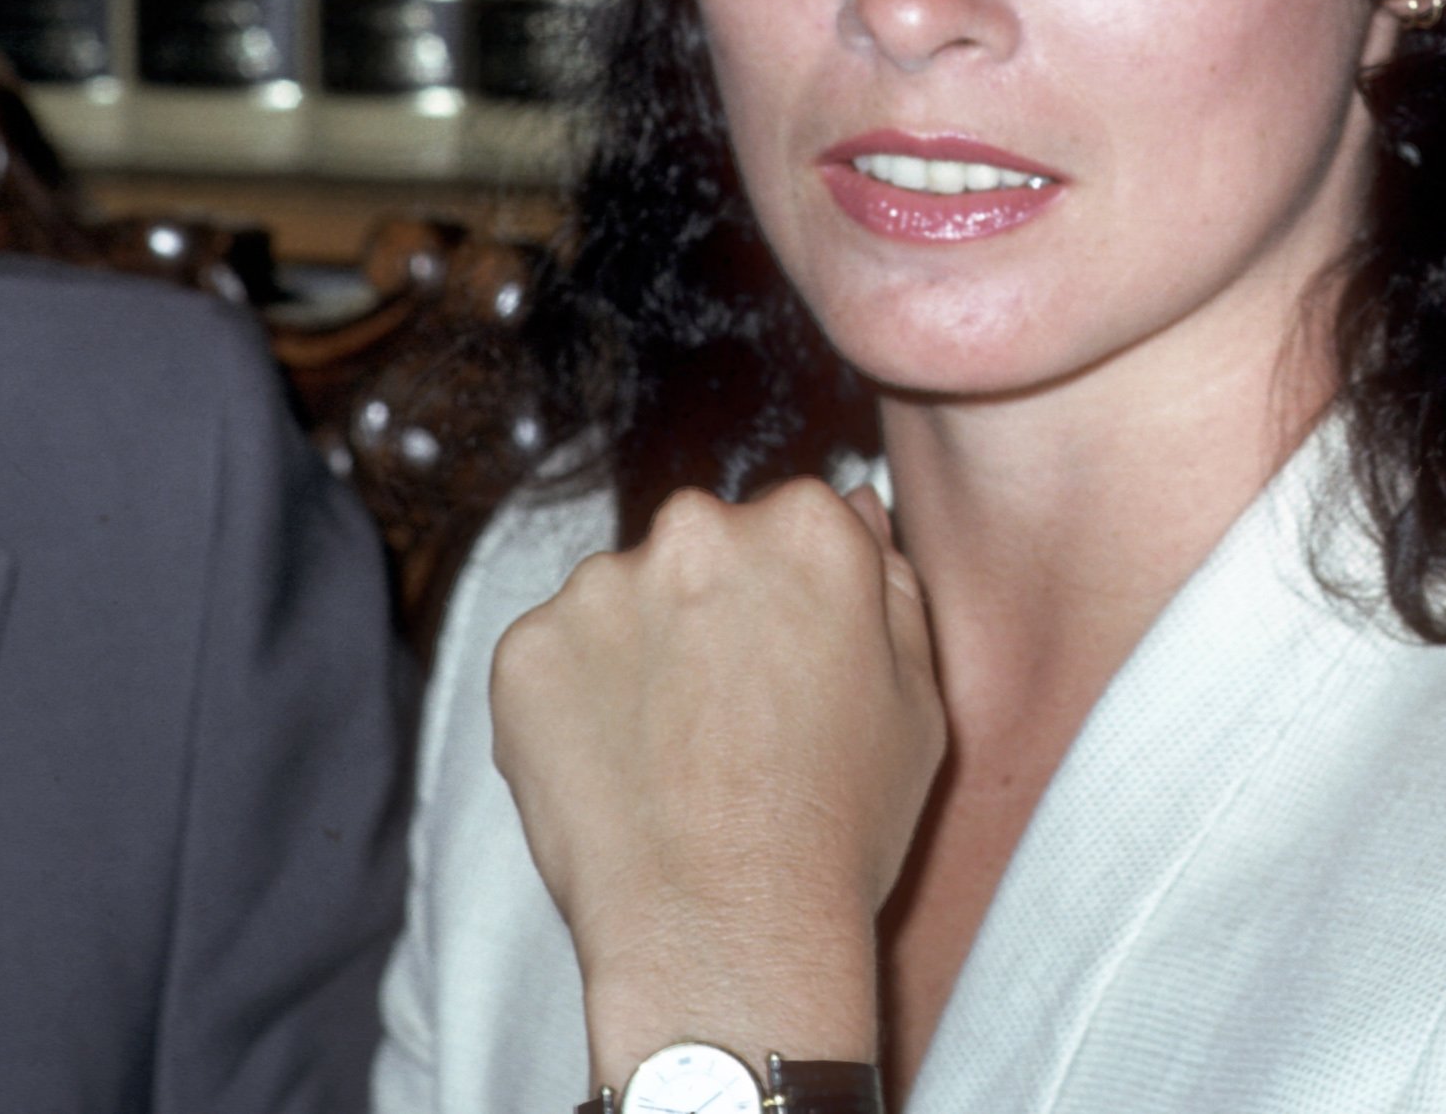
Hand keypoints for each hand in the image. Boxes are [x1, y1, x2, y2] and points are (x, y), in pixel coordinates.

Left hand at [490, 479, 945, 1087]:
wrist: (723, 933)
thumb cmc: (836, 829)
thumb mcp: (919, 701)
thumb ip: (888, 584)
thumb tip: (854, 512)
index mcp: (803, 528)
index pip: (789, 524)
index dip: (786, 602)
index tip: (784, 667)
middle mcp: (695, 530)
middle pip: (699, 550)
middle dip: (706, 612)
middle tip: (725, 719)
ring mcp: (599, 587)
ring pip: (620, 600)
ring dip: (636, 653)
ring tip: (668, 760)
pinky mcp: (526, 649)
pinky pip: (553, 658)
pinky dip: (574, 704)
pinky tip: (616, 774)